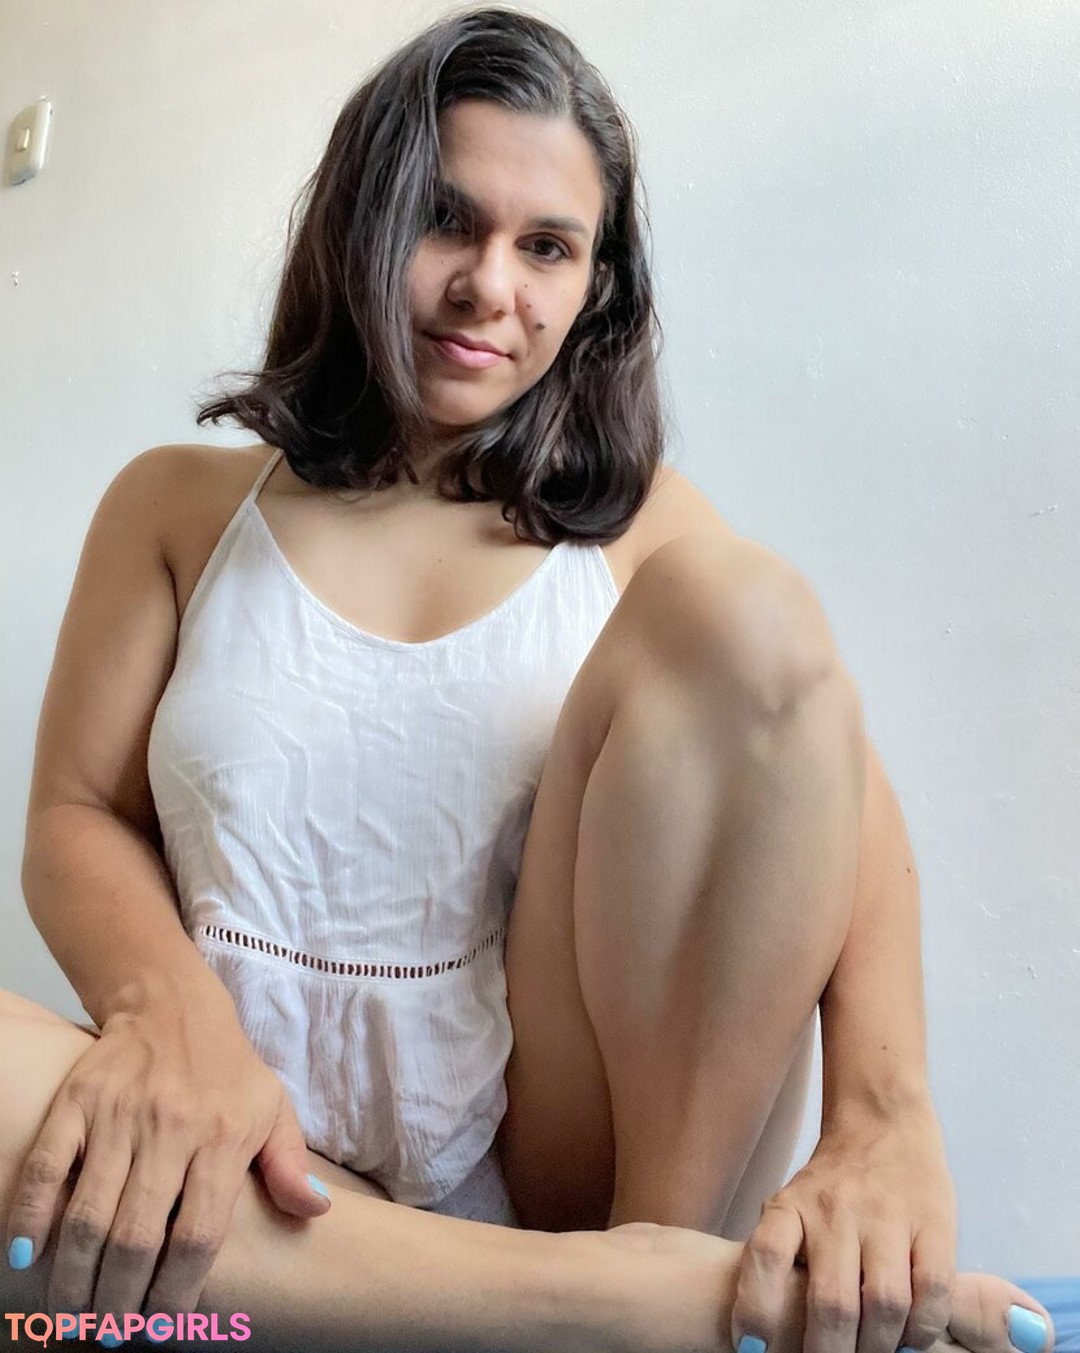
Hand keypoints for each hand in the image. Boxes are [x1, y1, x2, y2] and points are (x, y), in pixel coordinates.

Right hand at [5, 989, 328, 1322]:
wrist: (172, 1003)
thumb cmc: (228, 1069)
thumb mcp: (273, 1107)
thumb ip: (289, 1164)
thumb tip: (317, 1212)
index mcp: (223, 1136)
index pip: (198, 1235)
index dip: (176, 1294)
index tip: (163, 1330)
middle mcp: (171, 1127)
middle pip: (136, 1236)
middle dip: (119, 1300)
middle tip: (109, 1335)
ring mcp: (120, 1114)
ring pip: (88, 1213)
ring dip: (74, 1277)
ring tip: (71, 1316)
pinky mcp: (78, 1100)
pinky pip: (48, 1168)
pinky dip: (31, 1218)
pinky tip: (25, 1261)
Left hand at [732, 1098, 956, 1352]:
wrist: (882, 1120)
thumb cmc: (830, 1185)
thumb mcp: (791, 1206)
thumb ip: (783, 1256)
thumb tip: (764, 1334)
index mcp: (791, 1206)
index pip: (765, 1256)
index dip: (755, 1309)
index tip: (751, 1349)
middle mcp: (835, 1209)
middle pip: (832, 1302)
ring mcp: (886, 1214)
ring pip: (885, 1303)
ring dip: (878, 1346)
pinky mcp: (934, 1220)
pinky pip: (932, 1290)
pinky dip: (922, 1328)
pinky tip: (909, 1336)